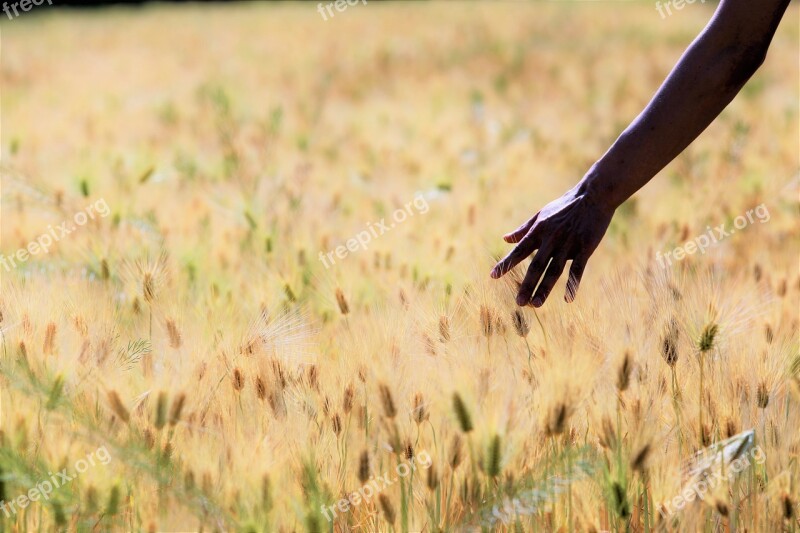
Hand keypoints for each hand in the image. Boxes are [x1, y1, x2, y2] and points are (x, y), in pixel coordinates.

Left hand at [490, 183, 614, 306]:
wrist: (593, 195)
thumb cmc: (565, 205)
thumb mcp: (541, 214)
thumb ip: (523, 229)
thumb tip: (505, 239)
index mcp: (539, 231)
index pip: (519, 251)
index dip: (506, 264)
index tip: (493, 276)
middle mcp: (551, 239)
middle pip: (536, 266)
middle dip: (527, 284)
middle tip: (519, 302)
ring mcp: (568, 244)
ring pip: (555, 271)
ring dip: (544, 289)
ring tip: (535, 304)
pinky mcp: (585, 248)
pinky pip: (578, 269)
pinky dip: (573, 284)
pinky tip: (568, 299)